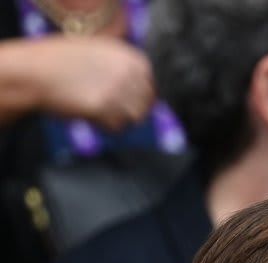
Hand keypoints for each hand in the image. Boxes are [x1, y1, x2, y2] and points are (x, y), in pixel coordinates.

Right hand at [29, 36, 154, 130]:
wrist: (36, 71)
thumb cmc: (62, 61)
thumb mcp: (99, 51)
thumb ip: (123, 65)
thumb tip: (143, 86)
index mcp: (132, 57)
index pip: (150, 85)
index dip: (139, 97)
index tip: (127, 103)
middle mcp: (129, 72)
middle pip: (145, 104)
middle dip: (130, 110)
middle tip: (112, 113)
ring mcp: (118, 90)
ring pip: (134, 117)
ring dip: (120, 120)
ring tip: (101, 115)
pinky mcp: (105, 108)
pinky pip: (117, 127)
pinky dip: (107, 127)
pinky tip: (92, 118)